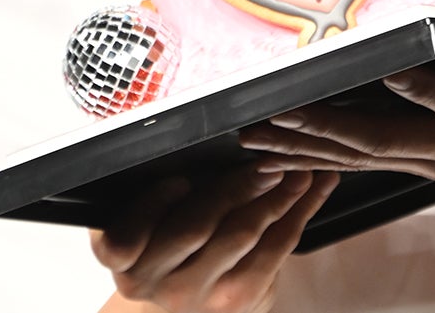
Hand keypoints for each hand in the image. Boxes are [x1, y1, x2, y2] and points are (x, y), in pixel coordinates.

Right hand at [92, 168, 339, 312]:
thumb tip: (192, 138)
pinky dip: (298, 213)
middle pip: (195, 229)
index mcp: (123, 260)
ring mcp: (199, 295)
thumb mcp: (146, 222)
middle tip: (264, 162)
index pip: (126, 238)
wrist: (188, 301)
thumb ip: (156, 193)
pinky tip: (311, 189)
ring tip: (297, 169)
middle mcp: (156, 283)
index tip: (179, 180)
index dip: (154, 206)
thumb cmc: (169, 247)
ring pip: (241, 236)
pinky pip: (274, 249)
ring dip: (276, 197)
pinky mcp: (240, 299)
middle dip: (233, 189)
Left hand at [238, 66, 434, 248]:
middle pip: (388, 138)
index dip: (427, 89)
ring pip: (366, 154)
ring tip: (258, 136)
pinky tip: (284, 154)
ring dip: (310, 145)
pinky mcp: (429, 169)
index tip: (394, 66)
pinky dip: (324, 159)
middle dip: (329, 126)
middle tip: (279, 114)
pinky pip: (367, 164)